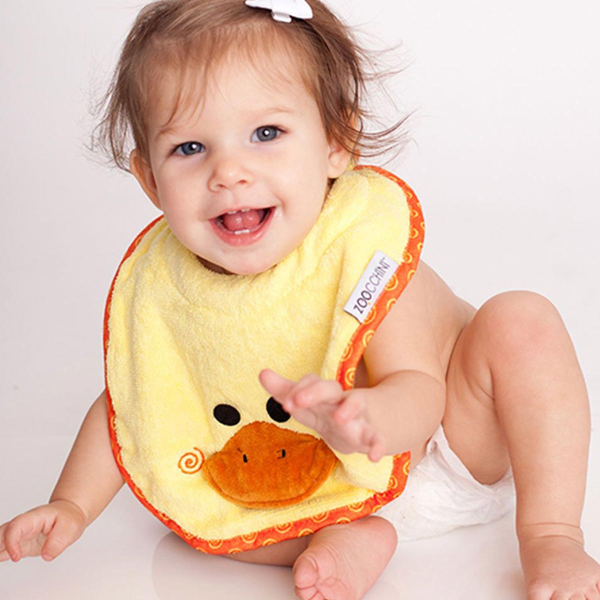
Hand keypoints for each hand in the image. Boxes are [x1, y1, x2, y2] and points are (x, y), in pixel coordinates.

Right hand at [0, 499, 86, 561]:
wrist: (70, 514)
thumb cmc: (69, 517)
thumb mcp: (71, 527)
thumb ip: (58, 541)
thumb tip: (47, 556)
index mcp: (35, 518)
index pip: (15, 527)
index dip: (12, 542)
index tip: (16, 557)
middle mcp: (24, 525)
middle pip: (2, 532)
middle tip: (0, 557)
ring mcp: (21, 535)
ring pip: (0, 540)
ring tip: (1, 558)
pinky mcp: (20, 544)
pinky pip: (4, 549)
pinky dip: (0, 555)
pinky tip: (0, 559)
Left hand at [259, 369, 386, 461]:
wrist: (365, 422)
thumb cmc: (327, 411)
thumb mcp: (306, 403)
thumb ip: (284, 390)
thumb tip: (262, 373)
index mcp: (322, 392)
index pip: (310, 383)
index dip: (297, 390)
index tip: (285, 402)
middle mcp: (339, 399)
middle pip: (330, 388)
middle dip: (314, 392)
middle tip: (296, 401)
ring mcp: (357, 416)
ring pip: (356, 405)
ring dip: (349, 410)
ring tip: (339, 418)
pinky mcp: (370, 434)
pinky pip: (377, 438)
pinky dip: (378, 445)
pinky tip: (374, 457)